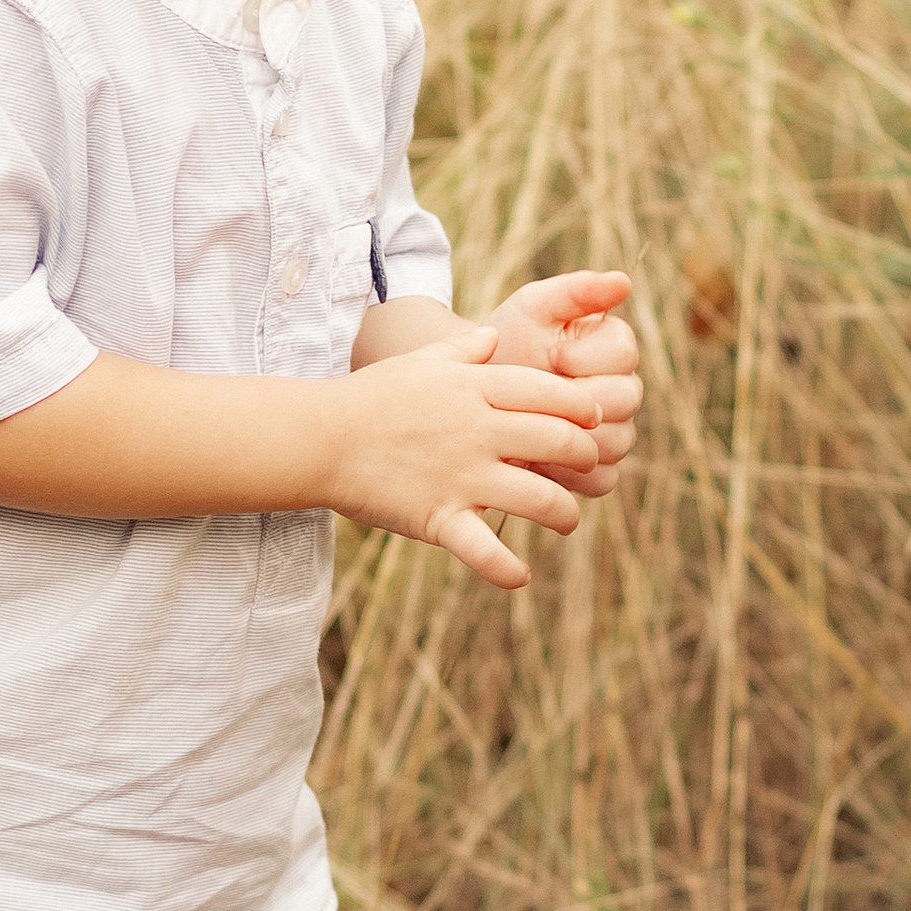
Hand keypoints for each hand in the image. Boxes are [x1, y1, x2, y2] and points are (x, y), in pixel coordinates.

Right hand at [325, 330, 611, 588]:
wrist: (320, 438)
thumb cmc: (369, 397)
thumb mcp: (419, 362)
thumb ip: (462, 348)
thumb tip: (492, 335)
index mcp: (476, 389)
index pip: (552, 393)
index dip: (582, 407)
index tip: (591, 420)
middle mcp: (478, 432)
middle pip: (560, 442)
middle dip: (586, 456)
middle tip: (586, 466)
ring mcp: (461, 477)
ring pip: (541, 500)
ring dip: (565, 513)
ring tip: (566, 520)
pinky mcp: (439, 517)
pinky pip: (485, 551)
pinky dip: (508, 569)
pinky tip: (520, 575)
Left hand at [478, 269, 639, 496]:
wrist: (477, 390)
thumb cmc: (508, 342)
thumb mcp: (533, 308)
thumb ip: (576, 291)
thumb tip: (624, 280)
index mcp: (613, 347)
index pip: (624, 354)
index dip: (585, 357)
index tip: (551, 355)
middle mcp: (622, 390)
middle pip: (626, 400)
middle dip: (578, 398)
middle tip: (538, 398)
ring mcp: (614, 432)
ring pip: (617, 442)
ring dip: (573, 437)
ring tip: (533, 426)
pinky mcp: (597, 470)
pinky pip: (602, 480)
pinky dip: (570, 474)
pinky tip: (537, 460)